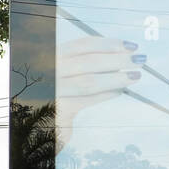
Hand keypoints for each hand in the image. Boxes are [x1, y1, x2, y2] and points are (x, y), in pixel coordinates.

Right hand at [56, 35, 144, 151]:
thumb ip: (79, 63)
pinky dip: (105, 95)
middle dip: (117, 59)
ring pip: (89, 82)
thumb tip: (116, 55)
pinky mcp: (57, 111)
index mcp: (48, 54)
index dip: (109, 44)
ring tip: (134, 76)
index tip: (130, 45)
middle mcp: (47, 70)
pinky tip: (118, 91)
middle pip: (88, 61)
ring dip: (115, 78)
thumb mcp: (59, 72)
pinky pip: (86, 100)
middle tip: (139, 60)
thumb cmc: (49, 92)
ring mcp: (50, 91)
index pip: (82, 45)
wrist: (30, 124)